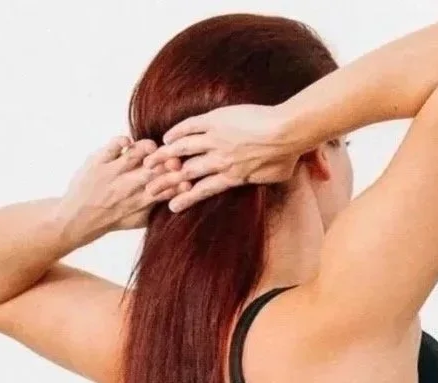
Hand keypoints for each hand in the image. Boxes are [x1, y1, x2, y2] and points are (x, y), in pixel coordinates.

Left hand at [55, 136, 178, 241]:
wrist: (78, 218)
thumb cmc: (112, 219)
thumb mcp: (139, 220)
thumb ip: (157, 207)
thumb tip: (178, 196)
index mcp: (142, 202)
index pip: (167, 188)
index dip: (179, 180)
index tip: (185, 175)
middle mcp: (128, 188)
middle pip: (155, 170)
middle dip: (168, 162)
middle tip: (172, 158)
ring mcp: (112, 173)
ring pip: (135, 154)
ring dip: (148, 148)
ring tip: (152, 147)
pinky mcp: (97, 162)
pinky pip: (113, 146)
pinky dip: (123, 141)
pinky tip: (127, 143)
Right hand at [143, 105, 301, 212]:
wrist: (287, 132)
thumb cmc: (287, 156)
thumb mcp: (275, 176)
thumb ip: (260, 179)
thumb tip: (259, 181)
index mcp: (233, 177)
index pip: (203, 191)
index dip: (185, 198)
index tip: (171, 206)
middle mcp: (220, 162)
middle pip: (187, 173)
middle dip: (167, 181)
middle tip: (150, 187)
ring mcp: (215, 141)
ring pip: (183, 150)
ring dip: (165, 156)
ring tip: (150, 161)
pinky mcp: (214, 122)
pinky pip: (189, 128)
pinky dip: (176, 133)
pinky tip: (166, 137)